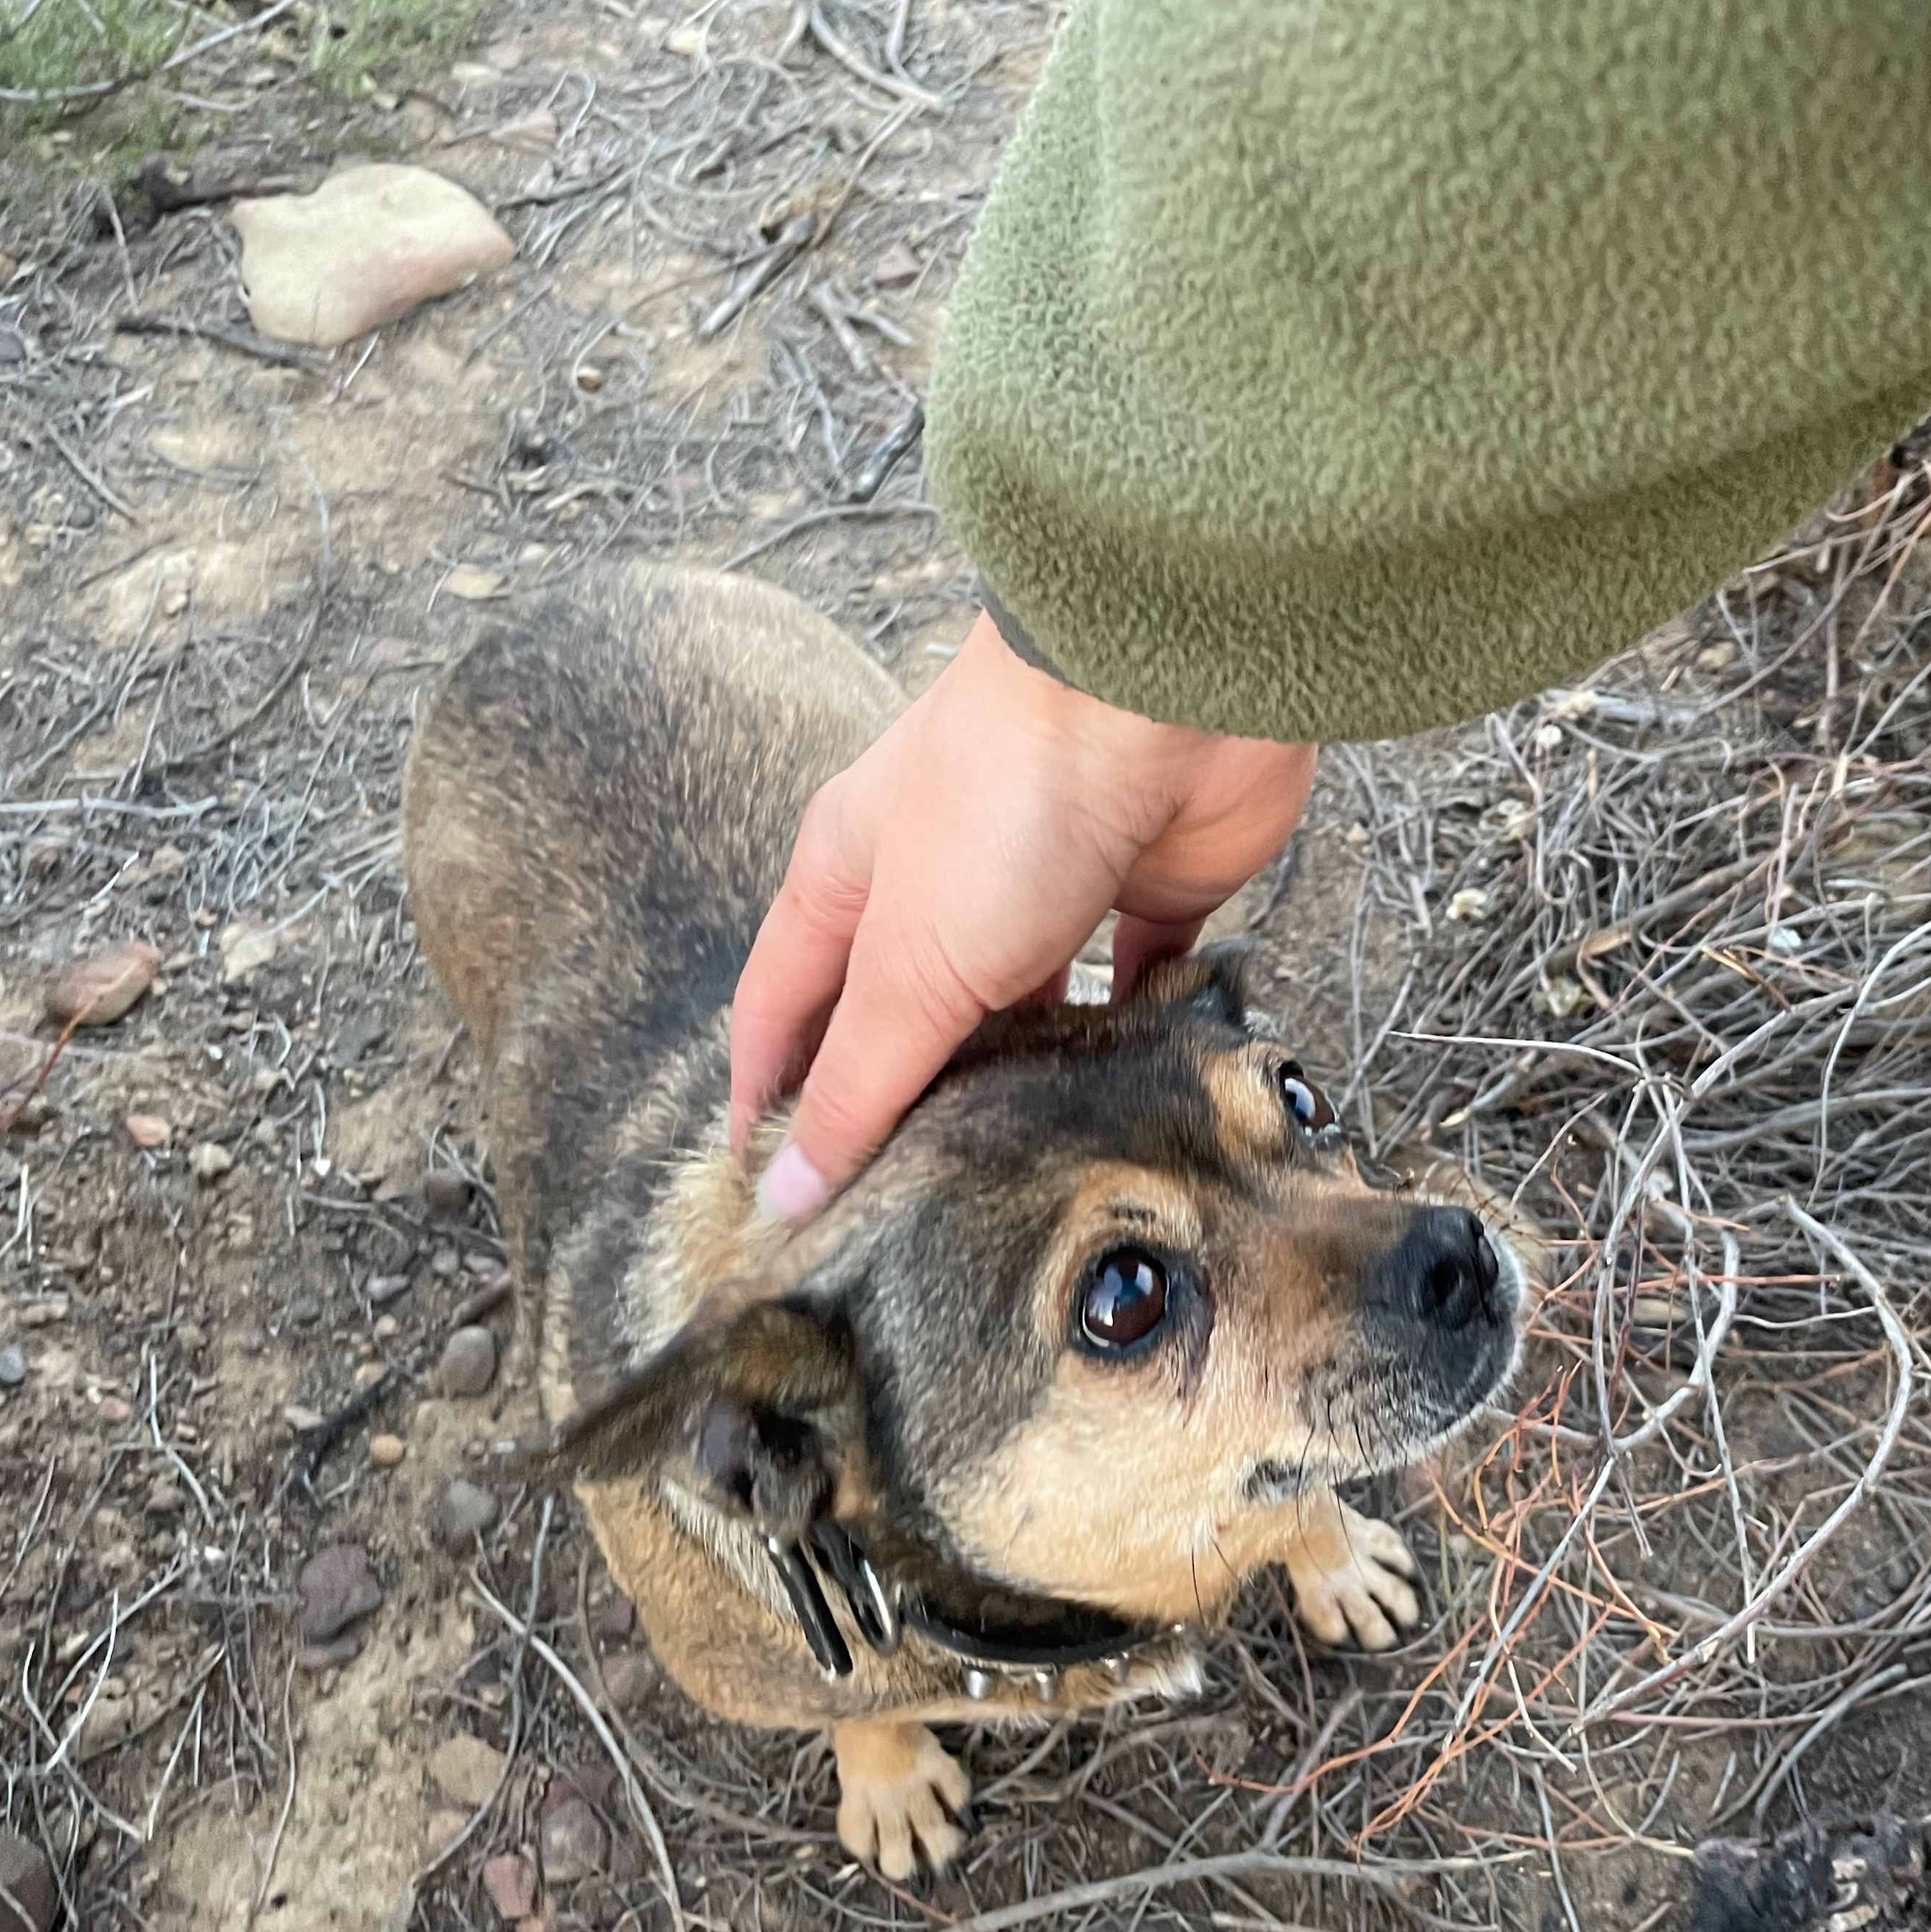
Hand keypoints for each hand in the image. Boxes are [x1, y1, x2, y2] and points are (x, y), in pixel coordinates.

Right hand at [730, 614, 1316, 1220]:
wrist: (1160, 694)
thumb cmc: (1006, 794)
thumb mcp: (909, 960)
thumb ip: (856, 1079)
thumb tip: (785, 1191)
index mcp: (849, 877)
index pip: (783, 1010)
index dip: (770, 1103)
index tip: (770, 1206)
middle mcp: (940, 882)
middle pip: (904, 1022)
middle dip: (904, 1115)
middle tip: (907, 1237)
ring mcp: (1047, 887)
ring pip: (1023, 1018)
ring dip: (1020, 1092)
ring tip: (1019, 1196)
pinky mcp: (1147, 895)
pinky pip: (1133, 991)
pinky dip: (1128, 1047)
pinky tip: (1126, 1115)